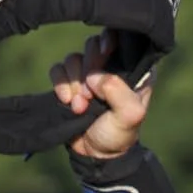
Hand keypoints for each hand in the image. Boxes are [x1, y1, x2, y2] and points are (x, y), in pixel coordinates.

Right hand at [51, 32, 151, 159]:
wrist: (96, 154)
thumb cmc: (118, 134)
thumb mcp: (129, 115)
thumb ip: (118, 91)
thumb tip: (94, 76)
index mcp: (134, 68)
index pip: (122, 37)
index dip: (110, 40)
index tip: (104, 53)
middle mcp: (111, 66)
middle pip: (93, 44)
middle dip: (88, 69)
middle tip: (90, 94)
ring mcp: (90, 73)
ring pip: (73, 57)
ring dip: (73, 82)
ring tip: (80, 106)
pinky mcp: (71, 81)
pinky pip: (58, 68)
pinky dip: (60, 83)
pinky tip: (66, 101)